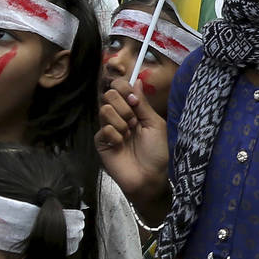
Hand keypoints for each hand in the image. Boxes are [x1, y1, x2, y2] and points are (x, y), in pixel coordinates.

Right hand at [95, 78, 168, 207]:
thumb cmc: (158, 151)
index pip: (120, 88)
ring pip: (104, 109)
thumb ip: (143, 103)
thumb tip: (137, 81)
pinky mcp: (101, 142)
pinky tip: (121, 146)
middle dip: (124, 107)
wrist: (151, 177)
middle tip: (134, 122)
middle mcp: (119, 116)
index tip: (134, 101)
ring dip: (121, 122)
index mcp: (134, 110)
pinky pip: (103, 129)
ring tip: (129, 136)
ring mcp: (109, 129)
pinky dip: (115, 136)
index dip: (124, 89)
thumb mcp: (155, 124)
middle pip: (109, 94)